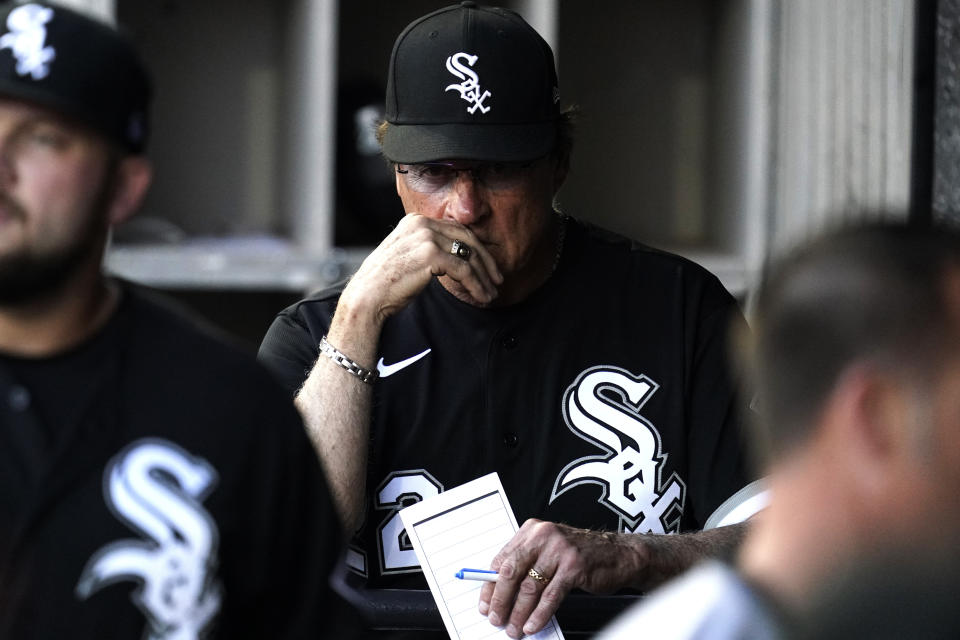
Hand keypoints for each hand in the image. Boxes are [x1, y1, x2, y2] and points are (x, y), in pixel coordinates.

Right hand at [339, 213, 502, 325]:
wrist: (367, 296)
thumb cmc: (386, 283)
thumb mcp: (408, 256)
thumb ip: (429, 248)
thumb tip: (456, 256)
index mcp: (415, 220)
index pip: (456, 230)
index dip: (476, 248)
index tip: (487, 267)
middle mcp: (421, 223)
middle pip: (467, 239)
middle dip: (486, 261)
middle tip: (497, 279)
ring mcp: (426, 237)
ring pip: (468, 256)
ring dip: (483, 277)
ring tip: (491, 293)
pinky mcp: (431, 255)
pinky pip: (464, 270)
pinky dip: (476, 285)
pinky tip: (481, 296)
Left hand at [479, 519, 644, 638]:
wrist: (619, 553)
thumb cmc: (581, 554)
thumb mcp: (549, 552)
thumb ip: (527, 565)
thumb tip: (499, 593)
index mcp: (532, 530)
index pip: (502, 559)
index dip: (490, 585)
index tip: (485, 604)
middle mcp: (543, 536)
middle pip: (511, 572)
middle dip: (501, 600)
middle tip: (496, 619)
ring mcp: (560, 550)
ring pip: (530, 587)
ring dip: (519, 612)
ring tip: (515, 628)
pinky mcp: (574, 567)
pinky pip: (550, 596)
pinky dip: (539, 614)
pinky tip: (533, 625)